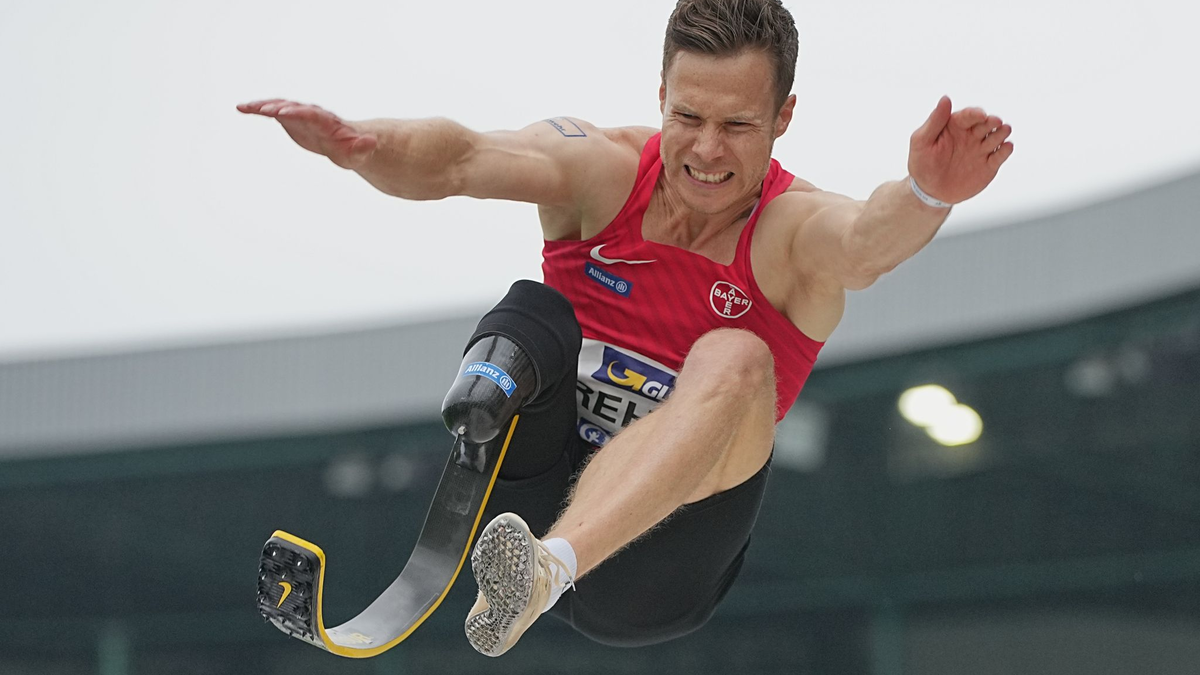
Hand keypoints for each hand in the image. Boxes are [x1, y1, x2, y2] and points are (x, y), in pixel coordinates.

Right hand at [237, 99, 377, 169]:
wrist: (348, 143)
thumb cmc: (354, 150)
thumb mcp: (360, 152)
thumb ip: (363, 147)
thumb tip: (371, 142)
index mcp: (327, 122)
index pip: (312, 114)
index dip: (298, 113)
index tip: (285, 112)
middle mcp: (311, 114)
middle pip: (293, 107)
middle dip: (279, 107)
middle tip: (264, 108)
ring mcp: (299, 114)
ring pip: (279, 106)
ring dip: (263, 106)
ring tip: (245, 107)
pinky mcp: (290, 119)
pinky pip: (272, 111)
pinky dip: (257, 109)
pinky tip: (240, 108)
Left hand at [907, 96, 1012, 204]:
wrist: (929, 191)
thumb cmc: (922, 163)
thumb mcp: (922, 141)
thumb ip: (935, 121)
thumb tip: (945, 98)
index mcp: (955, 126)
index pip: (968, 115)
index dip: (975, 114)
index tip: (981, 115)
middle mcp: (971, 135)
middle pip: (985, 124)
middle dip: (992, 122)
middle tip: (996, 122)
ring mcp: (981, 149)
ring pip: (996, 137)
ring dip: (1001, 133)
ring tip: (1004, 130)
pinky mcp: (988, 165)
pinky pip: (999, 156)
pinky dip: (1005, 150)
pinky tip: (1007, 147)